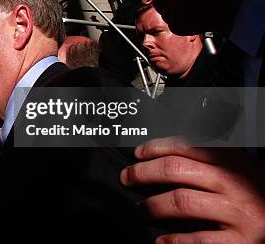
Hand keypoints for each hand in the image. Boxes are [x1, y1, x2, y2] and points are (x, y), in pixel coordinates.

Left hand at [120, 136, 264, 242]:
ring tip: (141, 210)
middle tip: (127, 178)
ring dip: (153, 206)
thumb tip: (163, 156)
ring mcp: (238, 213)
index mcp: (233, 163)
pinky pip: (199, 239)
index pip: (187, 145)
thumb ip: (210, 162)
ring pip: (181, 201)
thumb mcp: (241, 171)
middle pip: (176, 169)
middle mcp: (234, 184)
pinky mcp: (241, 242)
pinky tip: (162, 240)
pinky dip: (174, 240)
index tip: (138, 153)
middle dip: (144, 173)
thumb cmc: (258, 195)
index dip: (156, 147)